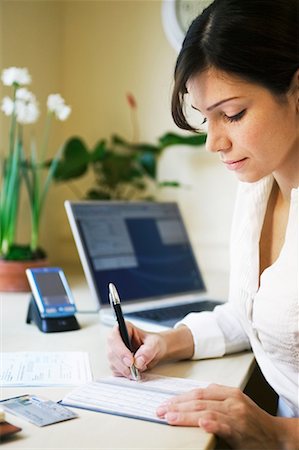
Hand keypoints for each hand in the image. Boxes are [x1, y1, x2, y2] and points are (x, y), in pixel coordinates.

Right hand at [107, 322, 167, 378]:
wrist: (156, 351)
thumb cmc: (154, 342)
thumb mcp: (155, 343)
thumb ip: (148, 351)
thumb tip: (138, 361)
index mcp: (124, 328)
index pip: (114, 337)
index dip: (120, 350)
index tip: (130, 361)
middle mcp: (117, 339)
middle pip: (111, 352)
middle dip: (122, 364)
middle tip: (134, 370)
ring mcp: (115, 352)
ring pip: (112, 363)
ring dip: (125, 370)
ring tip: (139, 369)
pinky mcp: (116, 363)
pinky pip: (116, 371)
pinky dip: (125, 374)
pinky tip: (134, 371)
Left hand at [156, 384, 283, 448]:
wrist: (276, 435)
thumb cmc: (252, 421)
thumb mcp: (234, 404)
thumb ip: (215, 400)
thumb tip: (190, 401)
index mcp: (228, 392)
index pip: (198, 392)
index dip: (179, 397)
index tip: (165, 403)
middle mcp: (231, 400)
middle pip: (198, 400)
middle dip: (176, 405)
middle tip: (160, 410)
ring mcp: (236, 414)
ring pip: (205, 411)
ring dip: (185, 415)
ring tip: (170, 417)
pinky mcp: (241, 429)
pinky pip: (223, 425)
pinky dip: (211, 424)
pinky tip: (201, 424)